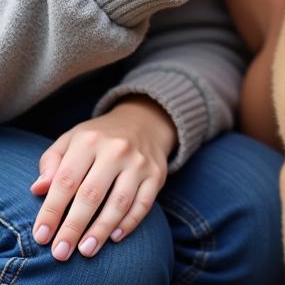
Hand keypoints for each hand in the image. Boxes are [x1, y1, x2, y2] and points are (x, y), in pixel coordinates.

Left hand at [31, 98, 174, 260]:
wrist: (144, 121)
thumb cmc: (98, 138)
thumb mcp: (70, 140)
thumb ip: (51, 163)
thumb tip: (38, 189)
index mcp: (90, 140)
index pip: (66, 180)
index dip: (51, 211)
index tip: (41, 236)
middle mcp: (117, 149)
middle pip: (91, 194)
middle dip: (73, 227)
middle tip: (60, 253)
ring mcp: (139, 161)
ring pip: (119, 202)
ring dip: (101, 230)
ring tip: (86, 250)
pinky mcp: (157, 173)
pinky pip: (144, 203)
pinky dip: (129, 222)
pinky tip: (114, 237)